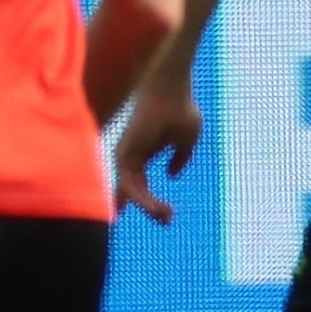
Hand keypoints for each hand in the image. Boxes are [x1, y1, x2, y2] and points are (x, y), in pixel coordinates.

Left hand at [114, 81, 202, 222]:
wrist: (172, 91)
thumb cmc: (180, 109)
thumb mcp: (187, 140)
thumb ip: (180, 158)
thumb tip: (171, 175)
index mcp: (144, 153)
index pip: (141, 185)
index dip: (149, 203)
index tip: (167, 217)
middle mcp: (131, 156)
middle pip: (135, 191)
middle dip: (150, 208)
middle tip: (167, 220)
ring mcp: (126, 155)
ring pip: (131, 191)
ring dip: (148, 207)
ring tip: (166, 217)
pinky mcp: (124, 154)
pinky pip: (129, 183)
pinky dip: (141, 198)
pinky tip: (157, 207)